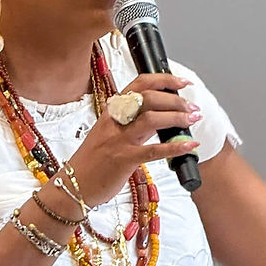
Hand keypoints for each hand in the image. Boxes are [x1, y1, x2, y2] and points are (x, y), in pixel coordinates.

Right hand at [65, 72, 200, 206]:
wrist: (73, 185)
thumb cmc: (91, 162)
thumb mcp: (109, 135)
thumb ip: (132, 124)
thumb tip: (160, 117)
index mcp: (111, 112)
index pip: (139, 85)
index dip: (164, 80)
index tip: (182, 82)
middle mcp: (114, 122)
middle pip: (149, 98)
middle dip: (176, 100)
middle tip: (191, 107)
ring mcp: (118, 140)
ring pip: (152, 119)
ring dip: (177, 117)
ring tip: (192, 119)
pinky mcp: (124, 159)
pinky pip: (154, 150)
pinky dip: (175, 147)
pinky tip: (188, 145)